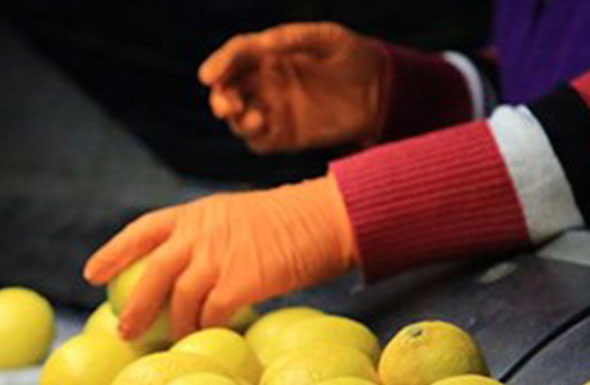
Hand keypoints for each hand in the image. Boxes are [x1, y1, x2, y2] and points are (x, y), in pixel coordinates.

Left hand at [84, 175, 355, 338]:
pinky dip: (207, 331)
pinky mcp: (242, 281)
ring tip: (174, 344)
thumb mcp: (232, 217)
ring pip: (180, 300)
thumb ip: (203, 239)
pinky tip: (208, 341)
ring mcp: (219, 257)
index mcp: (194, 214)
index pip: (142, 230)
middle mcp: (200, 233)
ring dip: (175, 328)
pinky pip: (212, 315)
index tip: (91, 274)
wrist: (325, 218)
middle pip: (152, 273)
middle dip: (133, 306)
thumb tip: (178, 274)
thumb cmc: (283, 224)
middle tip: (123, 332)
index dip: (113, 252)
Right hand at [198, 22, 387, 152]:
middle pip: (228, 89)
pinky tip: (262, 127)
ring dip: (236, 119)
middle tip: (226, 105)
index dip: (219, 64)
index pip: (236, 57)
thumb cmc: (354, 56)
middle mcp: (265, 82)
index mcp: (270, 54)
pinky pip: (259, 141)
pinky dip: (253, 136)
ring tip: (253, 117)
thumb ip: (294, 38)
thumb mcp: (329, 38)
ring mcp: (273, 110)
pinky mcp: (284, 136)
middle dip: (220, 97)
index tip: (208, 76)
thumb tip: (261, 44)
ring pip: (238, 118)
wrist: (381, 91)